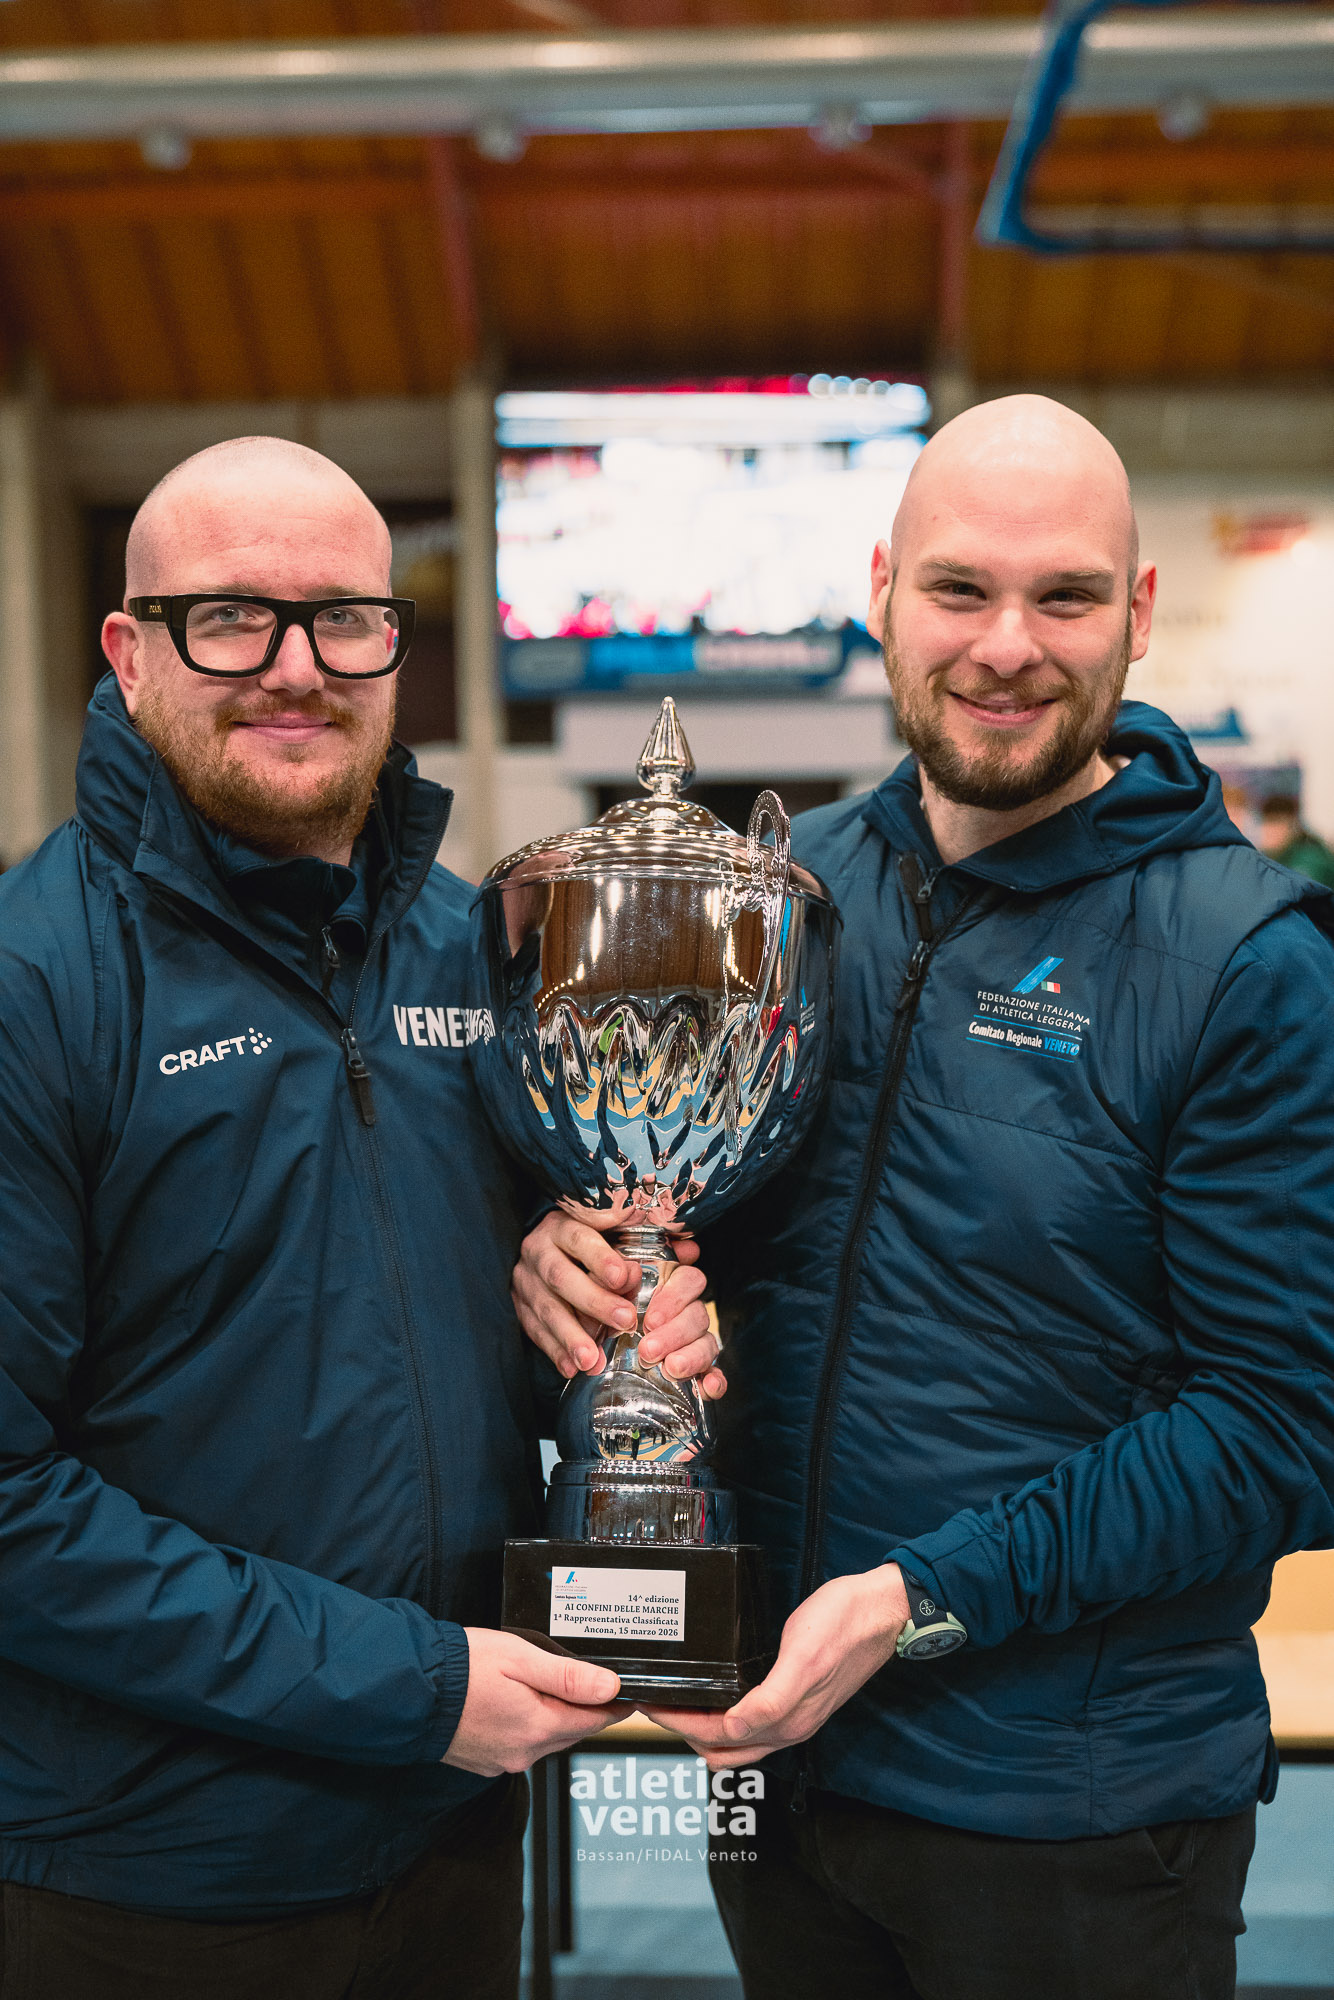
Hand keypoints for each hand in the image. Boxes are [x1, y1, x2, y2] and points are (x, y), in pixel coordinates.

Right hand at [443, 1629, 622, 1776]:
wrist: (411, 1692)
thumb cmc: (462, 1668)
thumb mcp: (520, 1658)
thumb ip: (567, 1675)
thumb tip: (610, 1687)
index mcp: (537, 1727)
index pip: (594, 1721)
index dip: (615, 1706)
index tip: (630, 1695)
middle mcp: (523, 1753)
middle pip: (572, 1731)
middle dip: (588, 1711)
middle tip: (600, 1686)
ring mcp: (502, 1761)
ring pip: (546, 1740)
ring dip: (557, 1719)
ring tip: (559, 1689)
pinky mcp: (484, 1762)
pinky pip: (521, 1745)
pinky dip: (529, 1727)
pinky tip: (521, 1705)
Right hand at [512, 1210, 724, 1396]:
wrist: (540, 1248)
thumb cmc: (589, 1241)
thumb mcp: (612, 1233)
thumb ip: (650, 1242)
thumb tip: (691, 1251)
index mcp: (563, 1225)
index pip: (579, 1237)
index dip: (601, 1258)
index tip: (625, 1278)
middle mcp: (539, 1250)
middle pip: (561, 1276)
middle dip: (593, 1301)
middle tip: (625, 1321)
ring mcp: (524, 1280)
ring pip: (545, 1308)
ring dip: (570, 1336)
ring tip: (592, 1360)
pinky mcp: (518, 1306)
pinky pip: (533, 1330)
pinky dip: (554, 1351)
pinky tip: (571, 1368)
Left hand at [644, 1564, 909, 1767]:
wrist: (882, 1610)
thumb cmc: (844, 1624)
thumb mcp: (803, 1657)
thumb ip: (771, 1700)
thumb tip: (734, 1729)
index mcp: (787, 1720)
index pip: (717, 1736)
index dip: (679, 1724)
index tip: (651, 1705)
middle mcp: (789, 1726)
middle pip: (723, 1749)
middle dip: (684, 1732)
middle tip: (655, 1703)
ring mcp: (795, 1715)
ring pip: (737, 1742)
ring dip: (703, 1729)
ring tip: (677, 1701)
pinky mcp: (799, 1699)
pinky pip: (753, 1722)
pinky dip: (727, 1719)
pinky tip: (717, 1694)